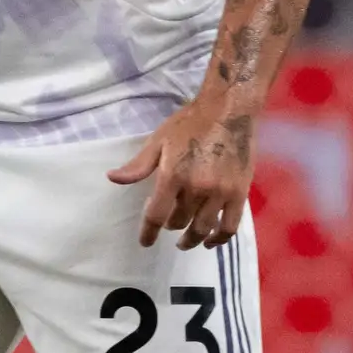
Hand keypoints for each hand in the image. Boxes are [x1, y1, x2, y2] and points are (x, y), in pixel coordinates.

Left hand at [109, 97, 253, 248]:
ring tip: (185, 242)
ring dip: (191, 239)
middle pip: (179, 222)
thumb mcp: (159, 140)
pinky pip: (229, 227)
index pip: (156, 215)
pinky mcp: (239, 194)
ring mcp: (220, 193)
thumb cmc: (190, 123)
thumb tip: (112, 178)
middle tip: (168, 223)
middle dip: (170, 226)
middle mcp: (196, 188)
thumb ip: (138, 165)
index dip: (148, 233)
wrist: (228, 110)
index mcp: (172, 175)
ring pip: (202, 228)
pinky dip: (219, 239)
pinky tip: (210, 241)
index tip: (145, 242)